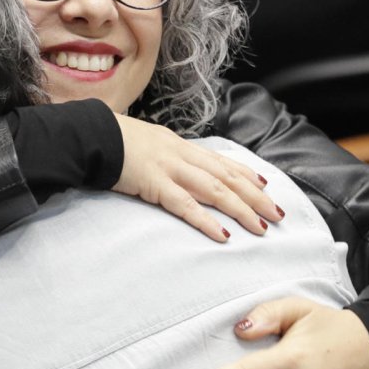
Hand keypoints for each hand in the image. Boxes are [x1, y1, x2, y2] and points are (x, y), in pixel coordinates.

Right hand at [111, 114, 280, 241]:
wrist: (90, 134)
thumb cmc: (113, 141)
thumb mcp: (146, 143)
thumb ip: (164, 155)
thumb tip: (176, 168)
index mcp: (180, 146)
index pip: (221, 161)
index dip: (246, 174)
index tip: (266, 185)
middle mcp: (181, 155)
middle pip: (227, 177)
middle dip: (255, 196)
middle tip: (277, 214)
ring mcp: (170, 168)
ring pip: (215, 190)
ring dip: (241, 210)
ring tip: (260, 227)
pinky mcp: (154, 184)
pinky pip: (186, 205)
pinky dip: (207, 221)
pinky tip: (223, 235)